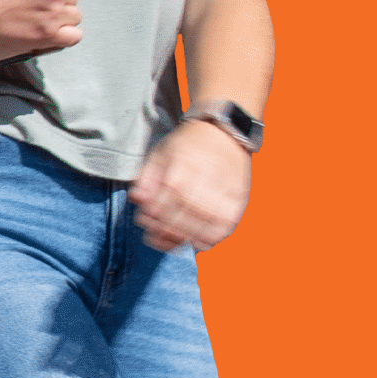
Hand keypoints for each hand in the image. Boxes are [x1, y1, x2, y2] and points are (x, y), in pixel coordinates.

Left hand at [131, 118, 251, 251]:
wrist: (224, 134)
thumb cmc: (187, 146)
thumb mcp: (160, 153)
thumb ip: (146, 178)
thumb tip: (137, 200)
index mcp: (184, 163)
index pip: (168, 195)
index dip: (154, 213)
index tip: (143, 220)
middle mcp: (207, 177)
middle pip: (186, 212)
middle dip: (166, 228)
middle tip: (153, 236)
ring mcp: (226, 190)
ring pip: (205, 222)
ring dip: (185, 237)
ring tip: (170, 242)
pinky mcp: (239, 200)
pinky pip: (226, 226)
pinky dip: (211, 238)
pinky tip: (197, 243)